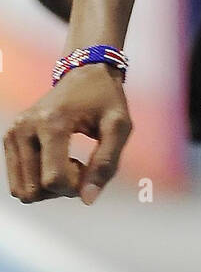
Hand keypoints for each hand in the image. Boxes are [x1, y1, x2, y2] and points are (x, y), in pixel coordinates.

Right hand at [3, 66, 131, 204]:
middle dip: (60, 189)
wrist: (86, 72)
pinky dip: (38, 180)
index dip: (76, 185)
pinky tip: (56, 160)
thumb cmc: (106, 99)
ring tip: (67, 161)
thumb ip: (107, 163)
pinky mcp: (10, 137)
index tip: (89, 165)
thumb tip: (87, 199)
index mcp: (51, 122)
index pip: (53, 180)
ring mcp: (13, 132)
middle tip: (79, 165)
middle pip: (33, 190)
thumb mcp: (119, 126)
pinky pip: (18, 181)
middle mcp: (24, 127)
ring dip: (48, 187)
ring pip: (22, 191)